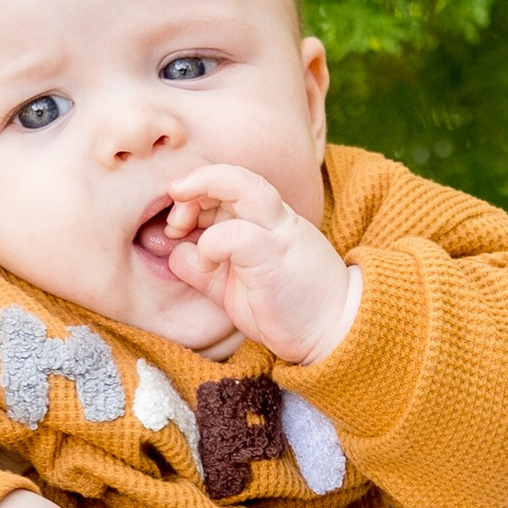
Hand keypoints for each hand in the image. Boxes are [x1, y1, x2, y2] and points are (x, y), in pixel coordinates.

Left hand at [156, 163, 357, 364]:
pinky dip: (208, 244)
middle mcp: (276, 219)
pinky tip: (204, 265)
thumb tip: (172, 253)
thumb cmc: (288, 310)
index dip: (198, 192)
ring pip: (240, 186)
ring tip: (177, 224)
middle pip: (233, 175)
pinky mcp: (275, 256)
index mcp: (268, 221)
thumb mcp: (233, 287)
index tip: (176, 219)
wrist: (336, 332)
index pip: (231, 185)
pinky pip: (235, 234)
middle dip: (194, 186)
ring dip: (201, 193)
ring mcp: (278, 233)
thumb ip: (204, 269)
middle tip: (172, 220)